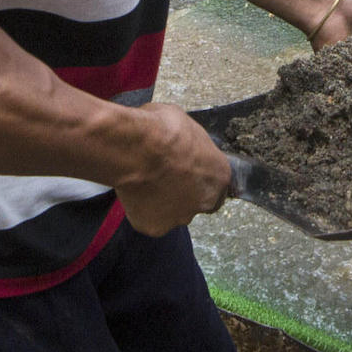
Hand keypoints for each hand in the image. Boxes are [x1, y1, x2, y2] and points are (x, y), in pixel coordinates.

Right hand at [118, 103, 233, 235]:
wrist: (138, 150)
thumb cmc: (163, 131)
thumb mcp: (185, 125)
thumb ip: (187, 144)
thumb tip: (177, 143)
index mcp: (219, 176)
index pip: (216, 185)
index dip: (199, 179)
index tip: (184, 170)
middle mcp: (205, 202)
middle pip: (196, 203)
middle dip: (182, 193)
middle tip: (162, 176)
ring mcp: (180, 217)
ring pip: (172, 213)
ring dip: (161, 201)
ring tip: (143, 180)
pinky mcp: (154, 227)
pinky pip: (147, 218)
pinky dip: (140, 207)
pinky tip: (132, 189)